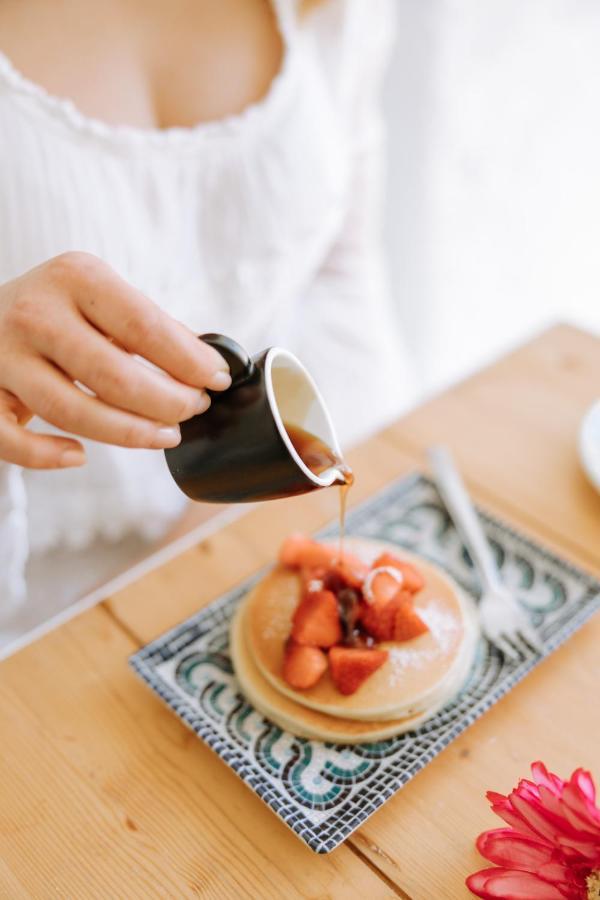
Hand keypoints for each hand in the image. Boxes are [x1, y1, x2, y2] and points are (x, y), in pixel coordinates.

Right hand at [0, 252, 230, 467]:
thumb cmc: (53, 311)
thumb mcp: (97, 297)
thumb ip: (147, 325)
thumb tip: (206, 362)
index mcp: (74, 278)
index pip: (144, 326)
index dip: (189, 361)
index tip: (218, 379)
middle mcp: (35, 312)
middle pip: (114, 375)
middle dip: (167, 402)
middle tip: (191, 410)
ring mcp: (2, 355)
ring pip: (73, 410)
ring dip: (128, 433)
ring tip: (164, 436)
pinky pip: (13, 440)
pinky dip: (48, 456)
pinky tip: (79, 455)